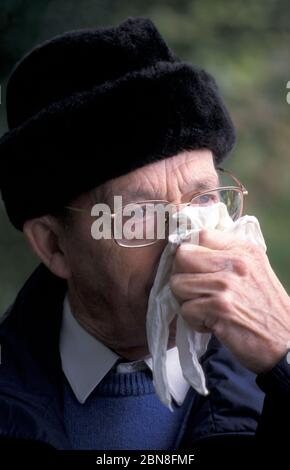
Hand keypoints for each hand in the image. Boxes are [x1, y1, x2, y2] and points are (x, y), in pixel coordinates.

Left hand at [170, 229, 289, 373]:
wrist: (284, 341)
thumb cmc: (264, 306)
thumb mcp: (253, 268)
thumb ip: (226, 254)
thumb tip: (191, 246)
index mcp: (243, 249)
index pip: (200, 234)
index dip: (190, 251)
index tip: (192, 266)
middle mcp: (235, 263)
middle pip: (182, 256)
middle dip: (182, 275)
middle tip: (195, 290)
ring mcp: (226, 285)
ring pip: (178, 283)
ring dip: (186, 300)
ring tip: (204, 307)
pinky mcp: (218, 308)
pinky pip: (185, 309)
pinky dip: (194, 321)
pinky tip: (211, 322)